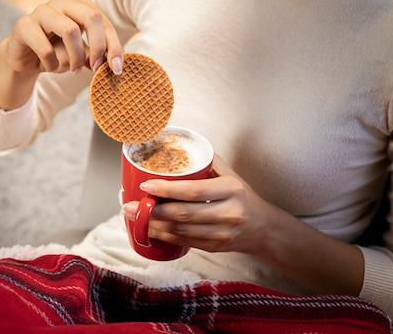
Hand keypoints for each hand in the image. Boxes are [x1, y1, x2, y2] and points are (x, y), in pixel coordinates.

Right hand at [6, 0, 122, 75]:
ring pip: (70, 30)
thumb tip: (114, 63)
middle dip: (98, 46)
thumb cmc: (56, 52)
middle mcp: (62, 2)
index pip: (103, 21)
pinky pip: (46, 48)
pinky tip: (50, 67)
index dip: (113, 46)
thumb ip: (95, 54)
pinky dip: (52, 64)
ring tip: (73, 70)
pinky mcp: (24, 25)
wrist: (25, 59)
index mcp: (79, 4)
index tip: (116, 68)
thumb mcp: (80, 54)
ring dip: (75, 57)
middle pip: (91, 17)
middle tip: (95, 67)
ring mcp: (41, 11)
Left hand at [123, 154, 283, 254]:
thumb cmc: (242, 197)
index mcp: (231, 190)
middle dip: (153, 211)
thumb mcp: (231, 175)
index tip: (146, 185)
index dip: (167, 189)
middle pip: (183, 214)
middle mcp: (228, 213)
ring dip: (153, 225)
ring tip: (134, 216)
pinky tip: (150, 229)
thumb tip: (180, 145)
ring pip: (181, 231)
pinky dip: (164, 236)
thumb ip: (208, 161)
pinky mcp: (215, 247)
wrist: (263, 228)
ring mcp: (221, 233)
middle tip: (130, 205)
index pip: (194, 191)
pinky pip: (184, 242)